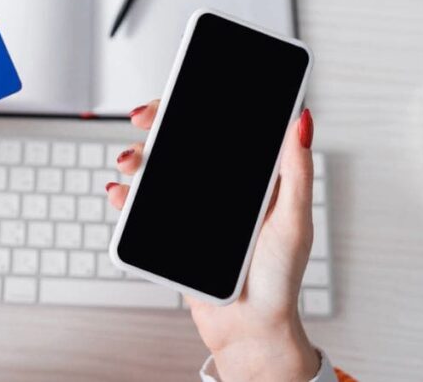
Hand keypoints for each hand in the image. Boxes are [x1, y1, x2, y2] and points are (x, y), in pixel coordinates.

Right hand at [107, 102, 319, 381]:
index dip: (195, 103)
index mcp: (247, 177)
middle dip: (156, 122)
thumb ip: (296, 171)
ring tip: (129, 164)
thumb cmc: (280, 280)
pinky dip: (125, 196)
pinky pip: (140, 207)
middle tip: (143, 120)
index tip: (179, 93)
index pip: (218, 127)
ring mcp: (190, 208)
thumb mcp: (293, 220)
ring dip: (135, 157)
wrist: (249, 330)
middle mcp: (216, 187)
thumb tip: (302, 120)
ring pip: (155, 168)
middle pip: (180, 140)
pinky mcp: (170, 232)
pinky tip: (120, 194)